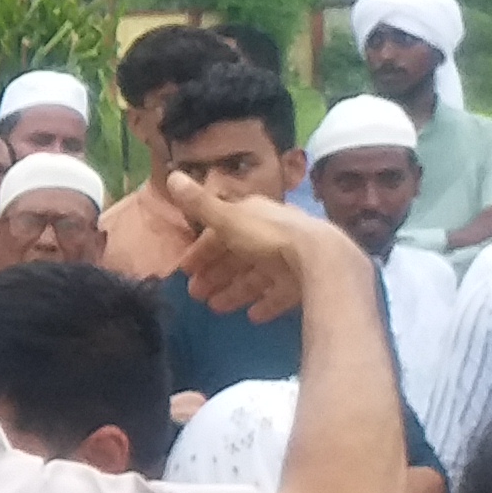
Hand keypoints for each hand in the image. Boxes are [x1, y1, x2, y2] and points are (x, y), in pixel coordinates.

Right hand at [165, 173, 349, 320]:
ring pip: (256, 276)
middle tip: (196, 295)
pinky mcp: (303, 280)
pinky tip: (253, 316)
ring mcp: (289, 258)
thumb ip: (200, 203)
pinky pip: (279, 293)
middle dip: (216, 273)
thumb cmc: (268, 236)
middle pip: (239, 255)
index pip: (222, 231)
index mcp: (254, 215)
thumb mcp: (228, 219)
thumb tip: (172, 176)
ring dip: (235, 291)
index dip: (203, 249)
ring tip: (216, 308)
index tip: (186, 270)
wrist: (320, 258)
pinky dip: (265, 303)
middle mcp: (272, 233)